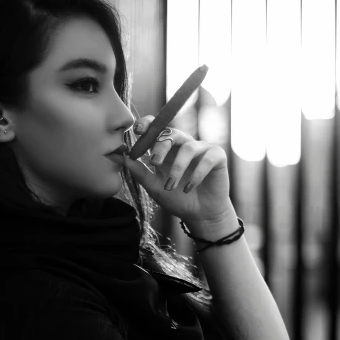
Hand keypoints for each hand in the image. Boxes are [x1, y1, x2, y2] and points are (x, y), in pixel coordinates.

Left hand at [112, 115, 234, 228]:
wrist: (201, 215)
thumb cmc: (178, 200)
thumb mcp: (155, 188)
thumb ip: (140, 173)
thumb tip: (121, 157)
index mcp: (167, 149)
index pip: (157, 128)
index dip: (148, 124)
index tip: (137, 131)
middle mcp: (184, 145)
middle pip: (172, 133)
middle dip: (161, 146)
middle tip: (153, 162)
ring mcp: (201, 149)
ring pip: (188, 147)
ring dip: (177, 168)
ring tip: (171, 186)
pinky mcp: (217, 157)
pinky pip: (207, 158)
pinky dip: (197, 174)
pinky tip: (188, 188)